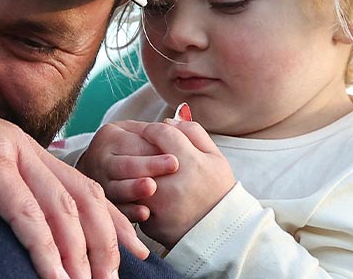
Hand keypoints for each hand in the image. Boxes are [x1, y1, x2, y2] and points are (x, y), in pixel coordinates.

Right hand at [0, 72, 148, 278]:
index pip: (79, 185)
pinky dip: (45, 249)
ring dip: (80, 255)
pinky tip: (56, 277)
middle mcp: (21, 146)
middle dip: (107, 242)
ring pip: (61, 209)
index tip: (132, 249)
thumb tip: (1, 217)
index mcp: (18, 147)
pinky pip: (26, 213)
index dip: (110, 218)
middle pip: (83, 197)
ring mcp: (5, 151)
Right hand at [74, 121, 178, 222]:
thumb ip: (151, 133)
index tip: (175, 153)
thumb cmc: (125, 148)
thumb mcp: (132, 132)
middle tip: (173, 164)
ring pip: (118, 189)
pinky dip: (131, 212)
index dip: (154, 149)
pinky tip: (145, 213)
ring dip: (136, 188)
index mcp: (110, 138)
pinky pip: (118, 210)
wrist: (98, 167)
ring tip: (153, 187)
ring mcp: (102, 184)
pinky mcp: (107, 204)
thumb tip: (176, 136)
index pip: (132, 143)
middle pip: (126, 165)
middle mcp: (102, 161)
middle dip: (150, 165)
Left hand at [105, 119, 234, 246]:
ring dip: (132, 171)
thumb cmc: (218, 191)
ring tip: (140, 171)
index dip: (154, 129)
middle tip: (143, 149)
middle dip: (139, 148)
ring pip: (131, 178)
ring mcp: (158, 205)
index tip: (153, 133)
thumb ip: (193, 133)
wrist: (221, 234)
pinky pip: (132, 202)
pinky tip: (142, 191)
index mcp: (191, 163)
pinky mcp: (149, 222)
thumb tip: (170, 120)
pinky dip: (133, 194)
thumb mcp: (215, 158)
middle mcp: (172, 183)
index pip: (160, 132)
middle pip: (141, 153)